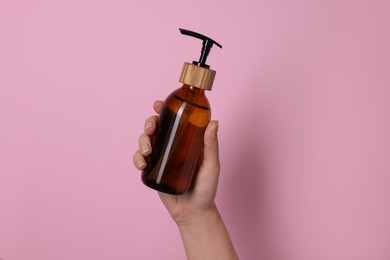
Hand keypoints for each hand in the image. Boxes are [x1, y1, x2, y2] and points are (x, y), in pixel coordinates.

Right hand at [133, 100, 220, 224]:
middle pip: (156, 128)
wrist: (194, 212)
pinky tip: (142, 163)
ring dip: (142, 141)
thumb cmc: (206, 189)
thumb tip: (214, 122)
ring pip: (145, 141)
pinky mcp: (153, 171)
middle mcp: (172, 146)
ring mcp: (161, 158)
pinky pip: (140, 160)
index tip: (158, 104)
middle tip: (151, 129)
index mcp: (186, 141)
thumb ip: (211, 146)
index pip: (174, 121)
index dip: (164, 110)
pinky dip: (137, 158)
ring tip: (147, 151)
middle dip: (149, 124)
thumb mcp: (211, 165)